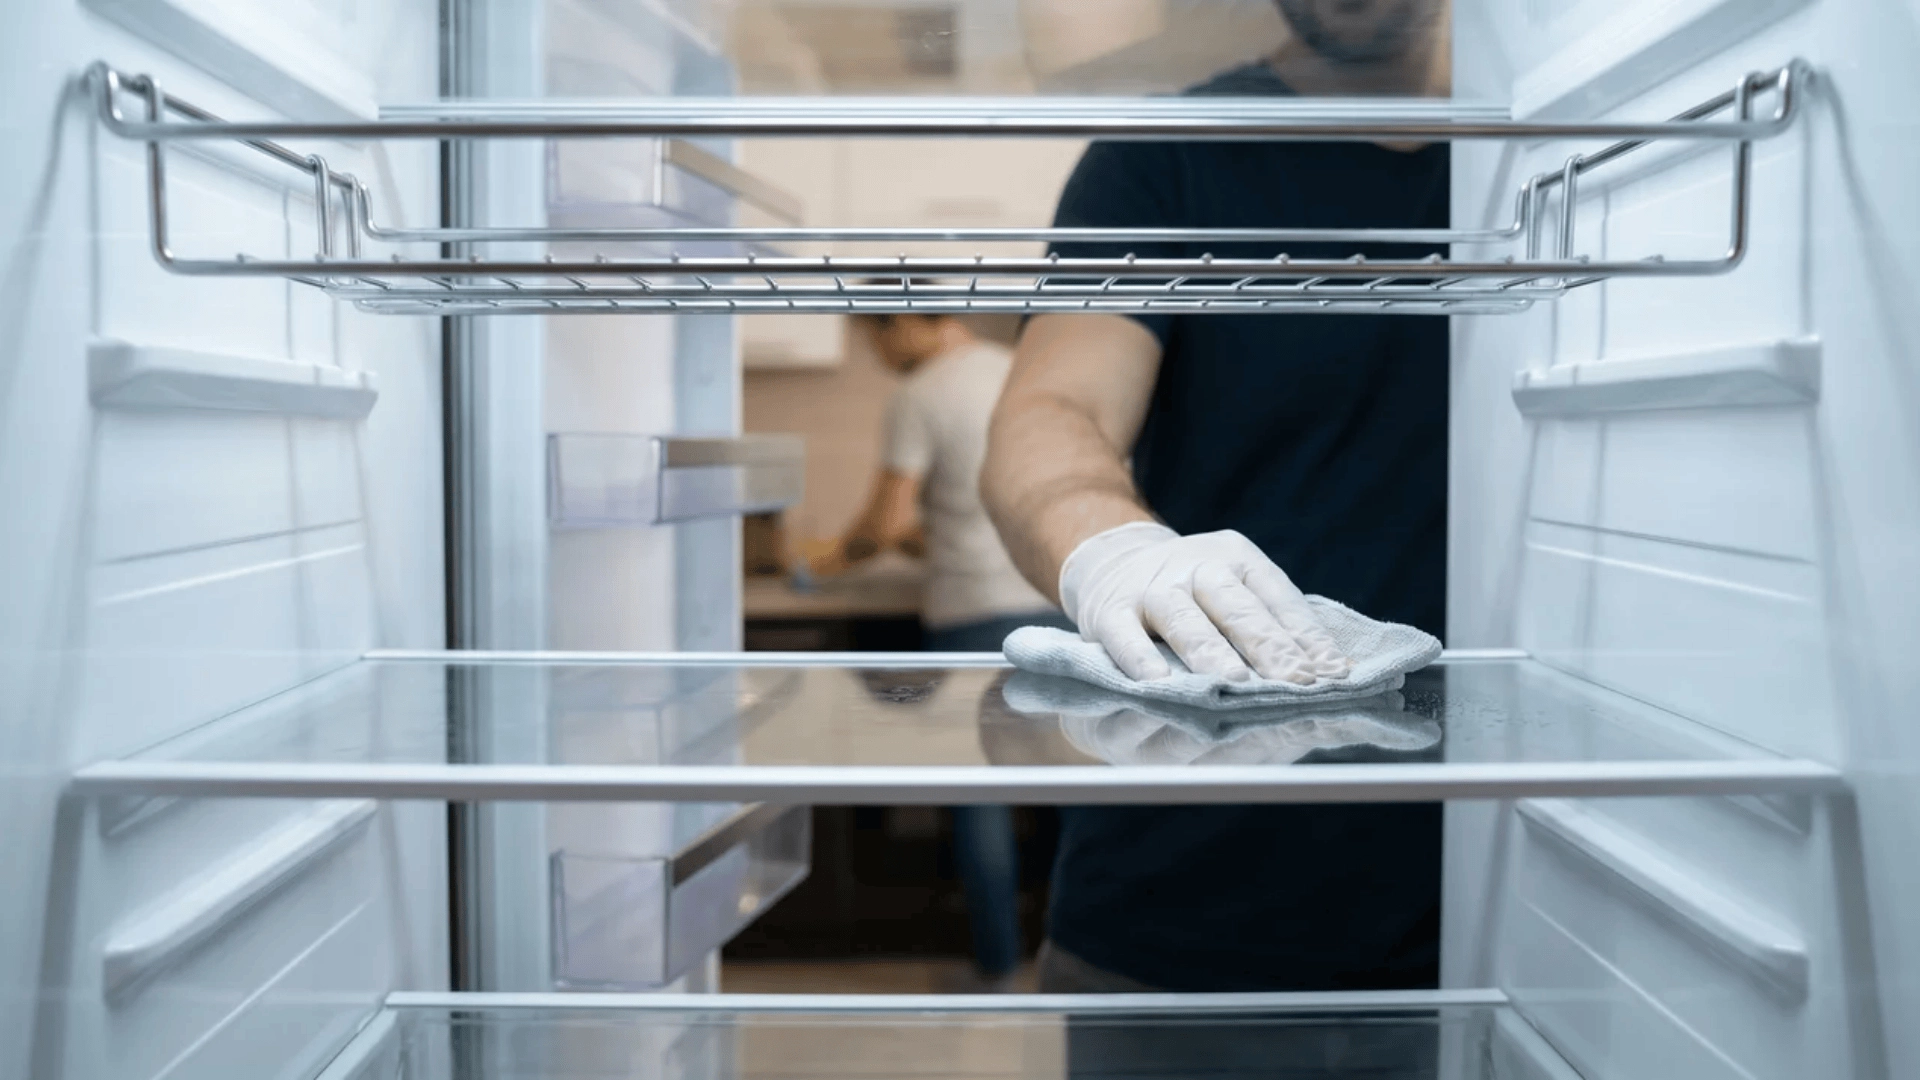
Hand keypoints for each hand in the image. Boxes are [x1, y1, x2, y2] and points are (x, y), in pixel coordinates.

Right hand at [1057, 522, 1352, 684]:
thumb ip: (1275, 625)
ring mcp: (1151, 588)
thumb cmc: (1193, 594)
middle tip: (1298, 682)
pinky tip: (1159, 685)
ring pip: (1185, 621)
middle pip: (1238, 608)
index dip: (1307, 637)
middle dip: (1270, 647)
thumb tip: (1336, 671)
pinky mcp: (1108, 611)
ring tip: (1236, 684)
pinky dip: (1140, 660)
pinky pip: (1124, 636)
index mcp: (1237, 558)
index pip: (1279, 599)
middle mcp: (1196, 567)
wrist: (1111, 562)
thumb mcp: (1233, 590)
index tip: (1334, 673)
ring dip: (1211, 653)